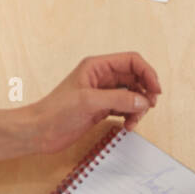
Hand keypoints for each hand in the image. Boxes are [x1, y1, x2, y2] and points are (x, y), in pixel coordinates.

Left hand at [29, 53, 161, 154]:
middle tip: (148, 108)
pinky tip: (127, 125)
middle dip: (144, 92)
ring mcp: (102, 94)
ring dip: (138, 107)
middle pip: (134, 78)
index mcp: (97, 66)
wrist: (39, 132)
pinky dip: (130, 115)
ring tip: (133, 122)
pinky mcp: (100, 109)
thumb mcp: (90, 102)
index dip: (147, 73)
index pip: (131, 61)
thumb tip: (143, 100)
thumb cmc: (56, 112)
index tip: (155, 90)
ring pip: (131, 94)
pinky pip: (124, 107)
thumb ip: (119, 99)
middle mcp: (101, 77)